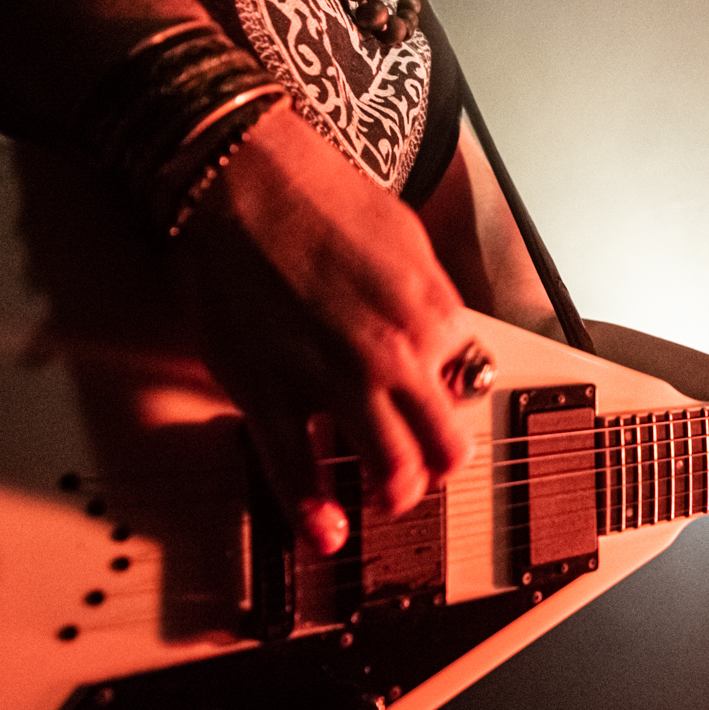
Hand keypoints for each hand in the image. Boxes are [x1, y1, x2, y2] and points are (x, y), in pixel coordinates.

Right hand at [169, 106, 474, 553]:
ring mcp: (331, 381)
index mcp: (435, 314)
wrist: (241, 173)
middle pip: (443, 446)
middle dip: (438, 466)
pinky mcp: (267, 393)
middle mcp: (394, 356)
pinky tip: (323, 535)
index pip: (467, 383)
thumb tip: (441, 341)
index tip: (435, 397)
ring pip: (387, 470)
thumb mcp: (407, 241)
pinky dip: (311, 513)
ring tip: (385, 497)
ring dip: (392, 493)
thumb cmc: (319, 194)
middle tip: (424, 470)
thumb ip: (430, 300)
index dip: (449, 391)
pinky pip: (295, 471)